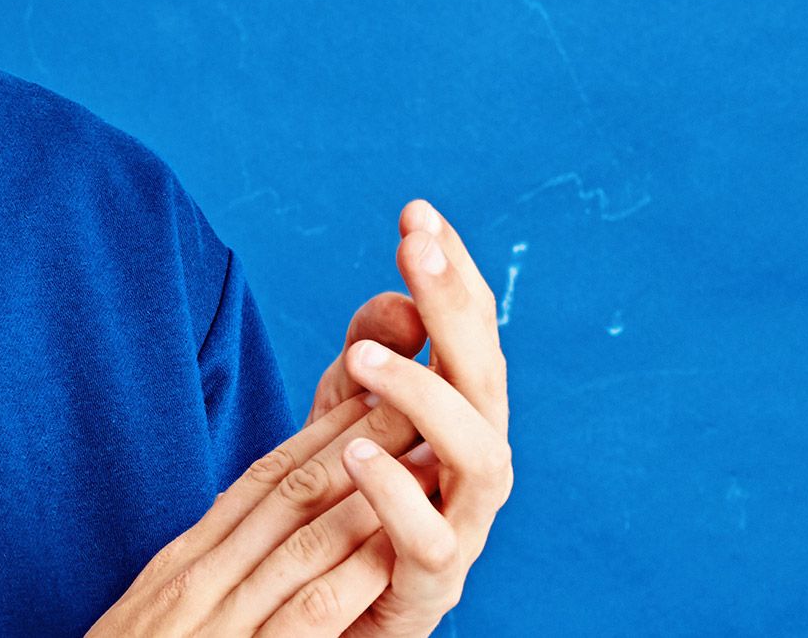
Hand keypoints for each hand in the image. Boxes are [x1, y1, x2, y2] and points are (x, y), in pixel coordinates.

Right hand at [79, 392, 439, 636]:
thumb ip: (198, 583)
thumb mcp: (152, 621)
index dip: (317, 435)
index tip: (365, 395)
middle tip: (412, 395)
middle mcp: (198, 581)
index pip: (259, 483)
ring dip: (372, 495)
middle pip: (288, 495)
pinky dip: (351, 578)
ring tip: (426, 455)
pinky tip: (394, 549)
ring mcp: (218, 622)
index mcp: (180, 567)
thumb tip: (240, 540)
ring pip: (302, 541)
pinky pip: (307, 614)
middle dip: (355, 442)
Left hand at [331, 200, 514, 634]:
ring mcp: (460, 531)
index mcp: (458, 420)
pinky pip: (432, 547)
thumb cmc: (343, 508)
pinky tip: (355, 454)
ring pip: (483, 461)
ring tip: (362, 359)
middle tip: (414, 249)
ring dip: (429, 398)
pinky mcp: (426, 592)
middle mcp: (472, 471)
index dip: (451, 275)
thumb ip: (370, 353)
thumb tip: (398, 297)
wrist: (319, 616)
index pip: (470, 335)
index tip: (416, 211)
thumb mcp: (343, 416)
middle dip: (458, 310)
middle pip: (488, 382)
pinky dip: (398, 496)